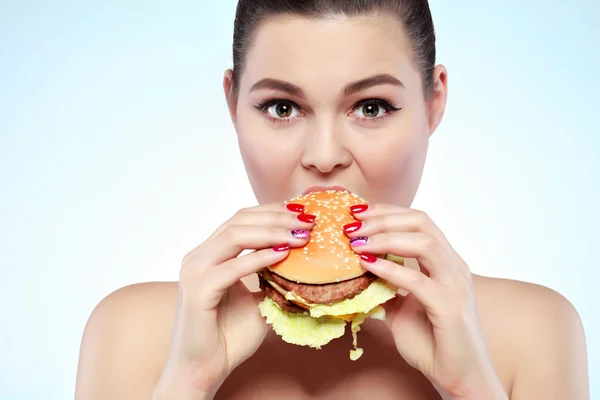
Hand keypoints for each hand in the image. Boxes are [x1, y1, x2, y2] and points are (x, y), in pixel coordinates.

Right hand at [155, 202, 313, 397]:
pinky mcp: (198, 291)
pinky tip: (283, 255)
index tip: (303, 213)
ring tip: (300, 235)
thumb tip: (301, 261)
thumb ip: (271, 277)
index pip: (241, 219)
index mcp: (208, 255)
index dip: (272, 211)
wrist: (204, 370)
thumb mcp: (258, 299)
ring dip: (272, 231)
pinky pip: (232, 268)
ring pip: (234, 235)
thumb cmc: (229, 337)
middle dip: (277, 216)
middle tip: (308, 221)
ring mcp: (195, 272)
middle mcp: (198, 257)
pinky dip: (259, 258)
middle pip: (239, 220)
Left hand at [344, 204, 506, 399]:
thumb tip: (355, 274)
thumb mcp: (399, 308)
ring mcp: (455, 285)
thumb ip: (384, 288)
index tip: (356, 213)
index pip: (418, 220)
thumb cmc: (433, 342)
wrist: (459, 377)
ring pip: (424, 242)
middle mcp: (454, 266)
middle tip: (352, 225)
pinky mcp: (450, 307)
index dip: (386, 211)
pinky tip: (368, 266)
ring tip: (357, 243)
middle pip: (421, 222)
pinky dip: (390, 269)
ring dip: (385, 238)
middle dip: (383, 219)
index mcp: (445, 262)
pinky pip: (418, 280)